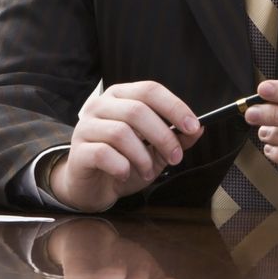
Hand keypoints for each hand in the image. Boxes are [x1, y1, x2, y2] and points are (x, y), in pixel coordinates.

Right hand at [51, 81, 202, 211]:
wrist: (92, 188)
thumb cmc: (122, 163)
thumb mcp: (155, 152)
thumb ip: (176, 139)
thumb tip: (199, 129)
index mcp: (120, 97)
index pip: (149, 90)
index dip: (174, 106)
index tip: (193, 126)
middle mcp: (100, 106)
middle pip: (137, 110)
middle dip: (163, 136)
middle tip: (175, 157)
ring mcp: (85, 127)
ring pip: (121, 133)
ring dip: (142, 157)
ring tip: (147, 171)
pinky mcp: (78, 151)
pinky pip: (103, 153)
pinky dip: (121, 166)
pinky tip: (124, 174)